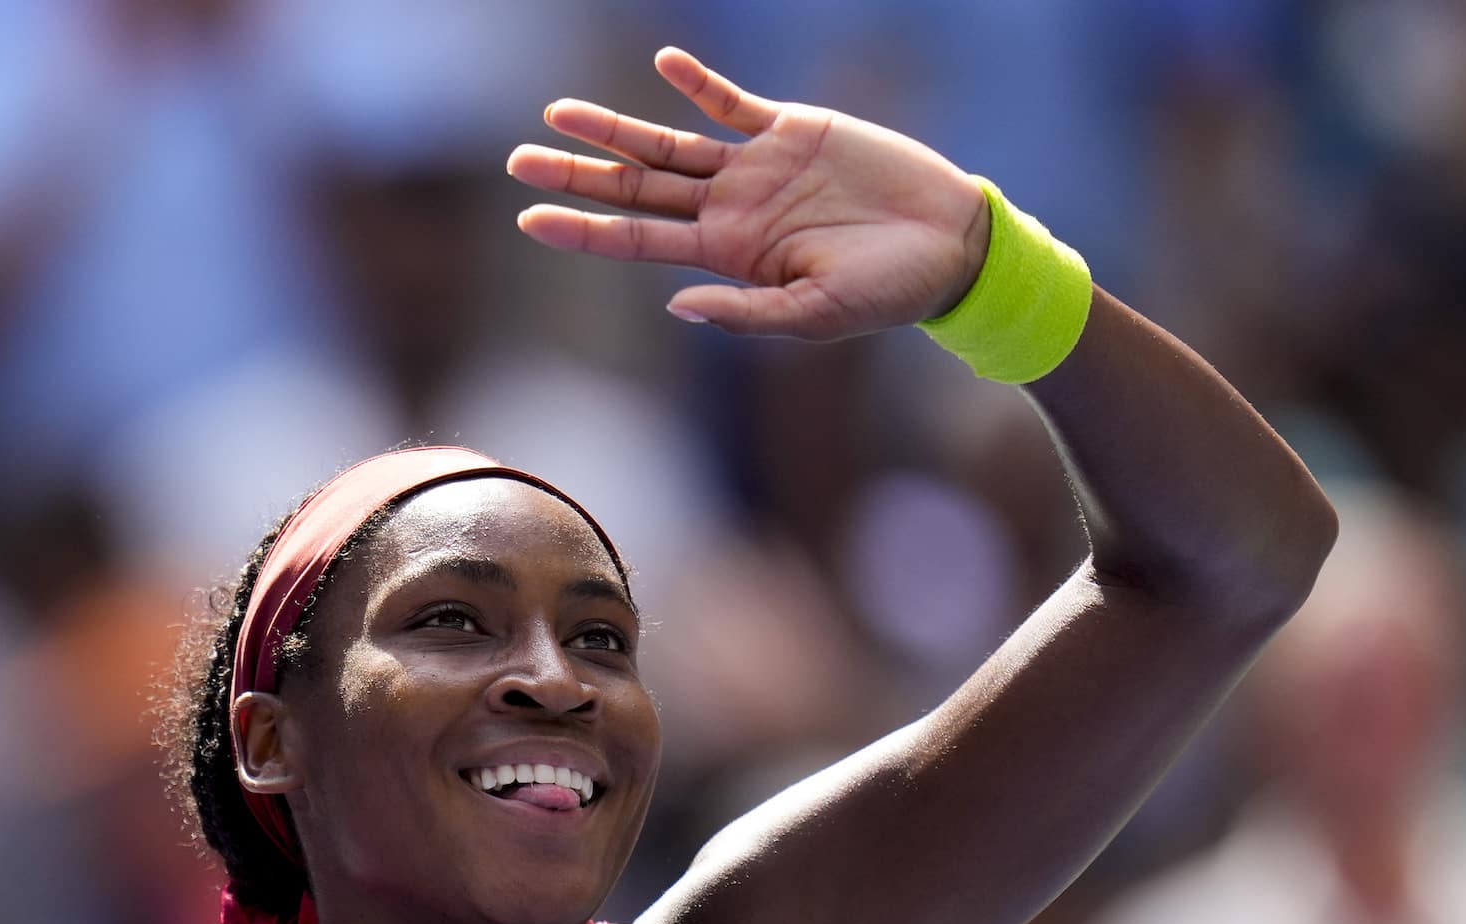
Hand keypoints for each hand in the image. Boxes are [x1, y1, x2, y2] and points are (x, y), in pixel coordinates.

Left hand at [509, 47, 991, 339]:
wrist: (949, 246)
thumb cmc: (887, 294)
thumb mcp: (814, 315)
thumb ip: (745, 312)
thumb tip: (675, 306)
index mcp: (726, 257)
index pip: (636, 241)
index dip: (582, 228)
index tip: (528, 218)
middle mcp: (729, 210)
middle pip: (636, 187)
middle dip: (577, 174)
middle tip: (516, 161)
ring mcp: (756, 168)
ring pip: (668, 143)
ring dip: (614, 129)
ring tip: (558, 113)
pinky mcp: (792, 129)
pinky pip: (732, 103)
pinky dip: (699, 84)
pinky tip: (663, 66)